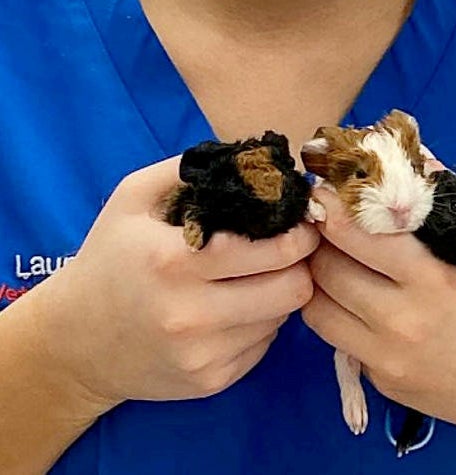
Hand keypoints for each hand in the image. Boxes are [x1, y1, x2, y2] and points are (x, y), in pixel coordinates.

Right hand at [31, 156, 317, 407]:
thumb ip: (194, 167)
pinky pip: (265, 345)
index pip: (277, 250)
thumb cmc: (111, 258)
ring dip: (280, 294)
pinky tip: (234, 309)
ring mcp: (201, 355)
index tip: (300, 222)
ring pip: (284, 317)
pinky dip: (260, 324)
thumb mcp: (134, 198)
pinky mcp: (210, 382)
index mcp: (174, 261)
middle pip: (294, 289)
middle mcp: (189, 315)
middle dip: (300, 264)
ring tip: (256, 277)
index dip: (301, 233)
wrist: (72, 344)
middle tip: (291, 250)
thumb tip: (258, 157)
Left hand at [302, 185, 455, 444]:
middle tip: (325, 223)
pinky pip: (339, 340)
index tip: (328, 189)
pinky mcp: (382, 381)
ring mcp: (387, 355)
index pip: (356, 232)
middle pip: (327, 268)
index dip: (334, 206)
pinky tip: (360, 300)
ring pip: (318, 308)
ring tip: (334, 259)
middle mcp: (403, 317)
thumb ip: (452, 196)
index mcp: (434, 274)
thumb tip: (410, 154)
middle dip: (321, 240)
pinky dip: (341, 315)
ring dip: (320, 278)